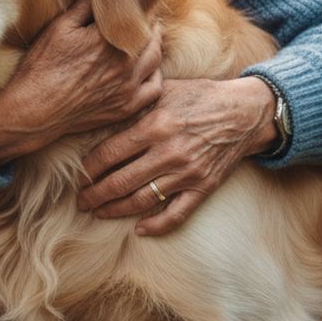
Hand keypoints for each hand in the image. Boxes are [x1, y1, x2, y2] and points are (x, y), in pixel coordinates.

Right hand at [0, 0, 162, 164]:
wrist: (34, 111)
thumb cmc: (42, 67)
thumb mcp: (60, 27)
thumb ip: (86, 4)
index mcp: (109, 38)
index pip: (138, 14)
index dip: (140, 4)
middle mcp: (125, 62)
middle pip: (151, 34)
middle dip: (149, 22)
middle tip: (143, 15)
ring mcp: (129, 86)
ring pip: (156, 58)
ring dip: (154, 44)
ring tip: (146, 36)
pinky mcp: (127, 106)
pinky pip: (155, 87)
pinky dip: (155, 74)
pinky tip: (146, 67)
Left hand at [76, 75, 277, 236]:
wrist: (244, 112)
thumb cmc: (200, 97)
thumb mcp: (165, 90)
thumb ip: (136, 105)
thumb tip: (102, 115)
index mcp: (155, 125)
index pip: (109, 154)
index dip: (88, 169)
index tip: (77, 176)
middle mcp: (168, 152)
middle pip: (120, 182)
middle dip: (94, 195)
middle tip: (80, 201)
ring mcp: (187, 173)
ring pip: (142, 200)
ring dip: (115, 210)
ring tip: (99, 213)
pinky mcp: (203, 187)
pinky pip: (177, 214)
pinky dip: (156, 225)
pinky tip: (139, 230)